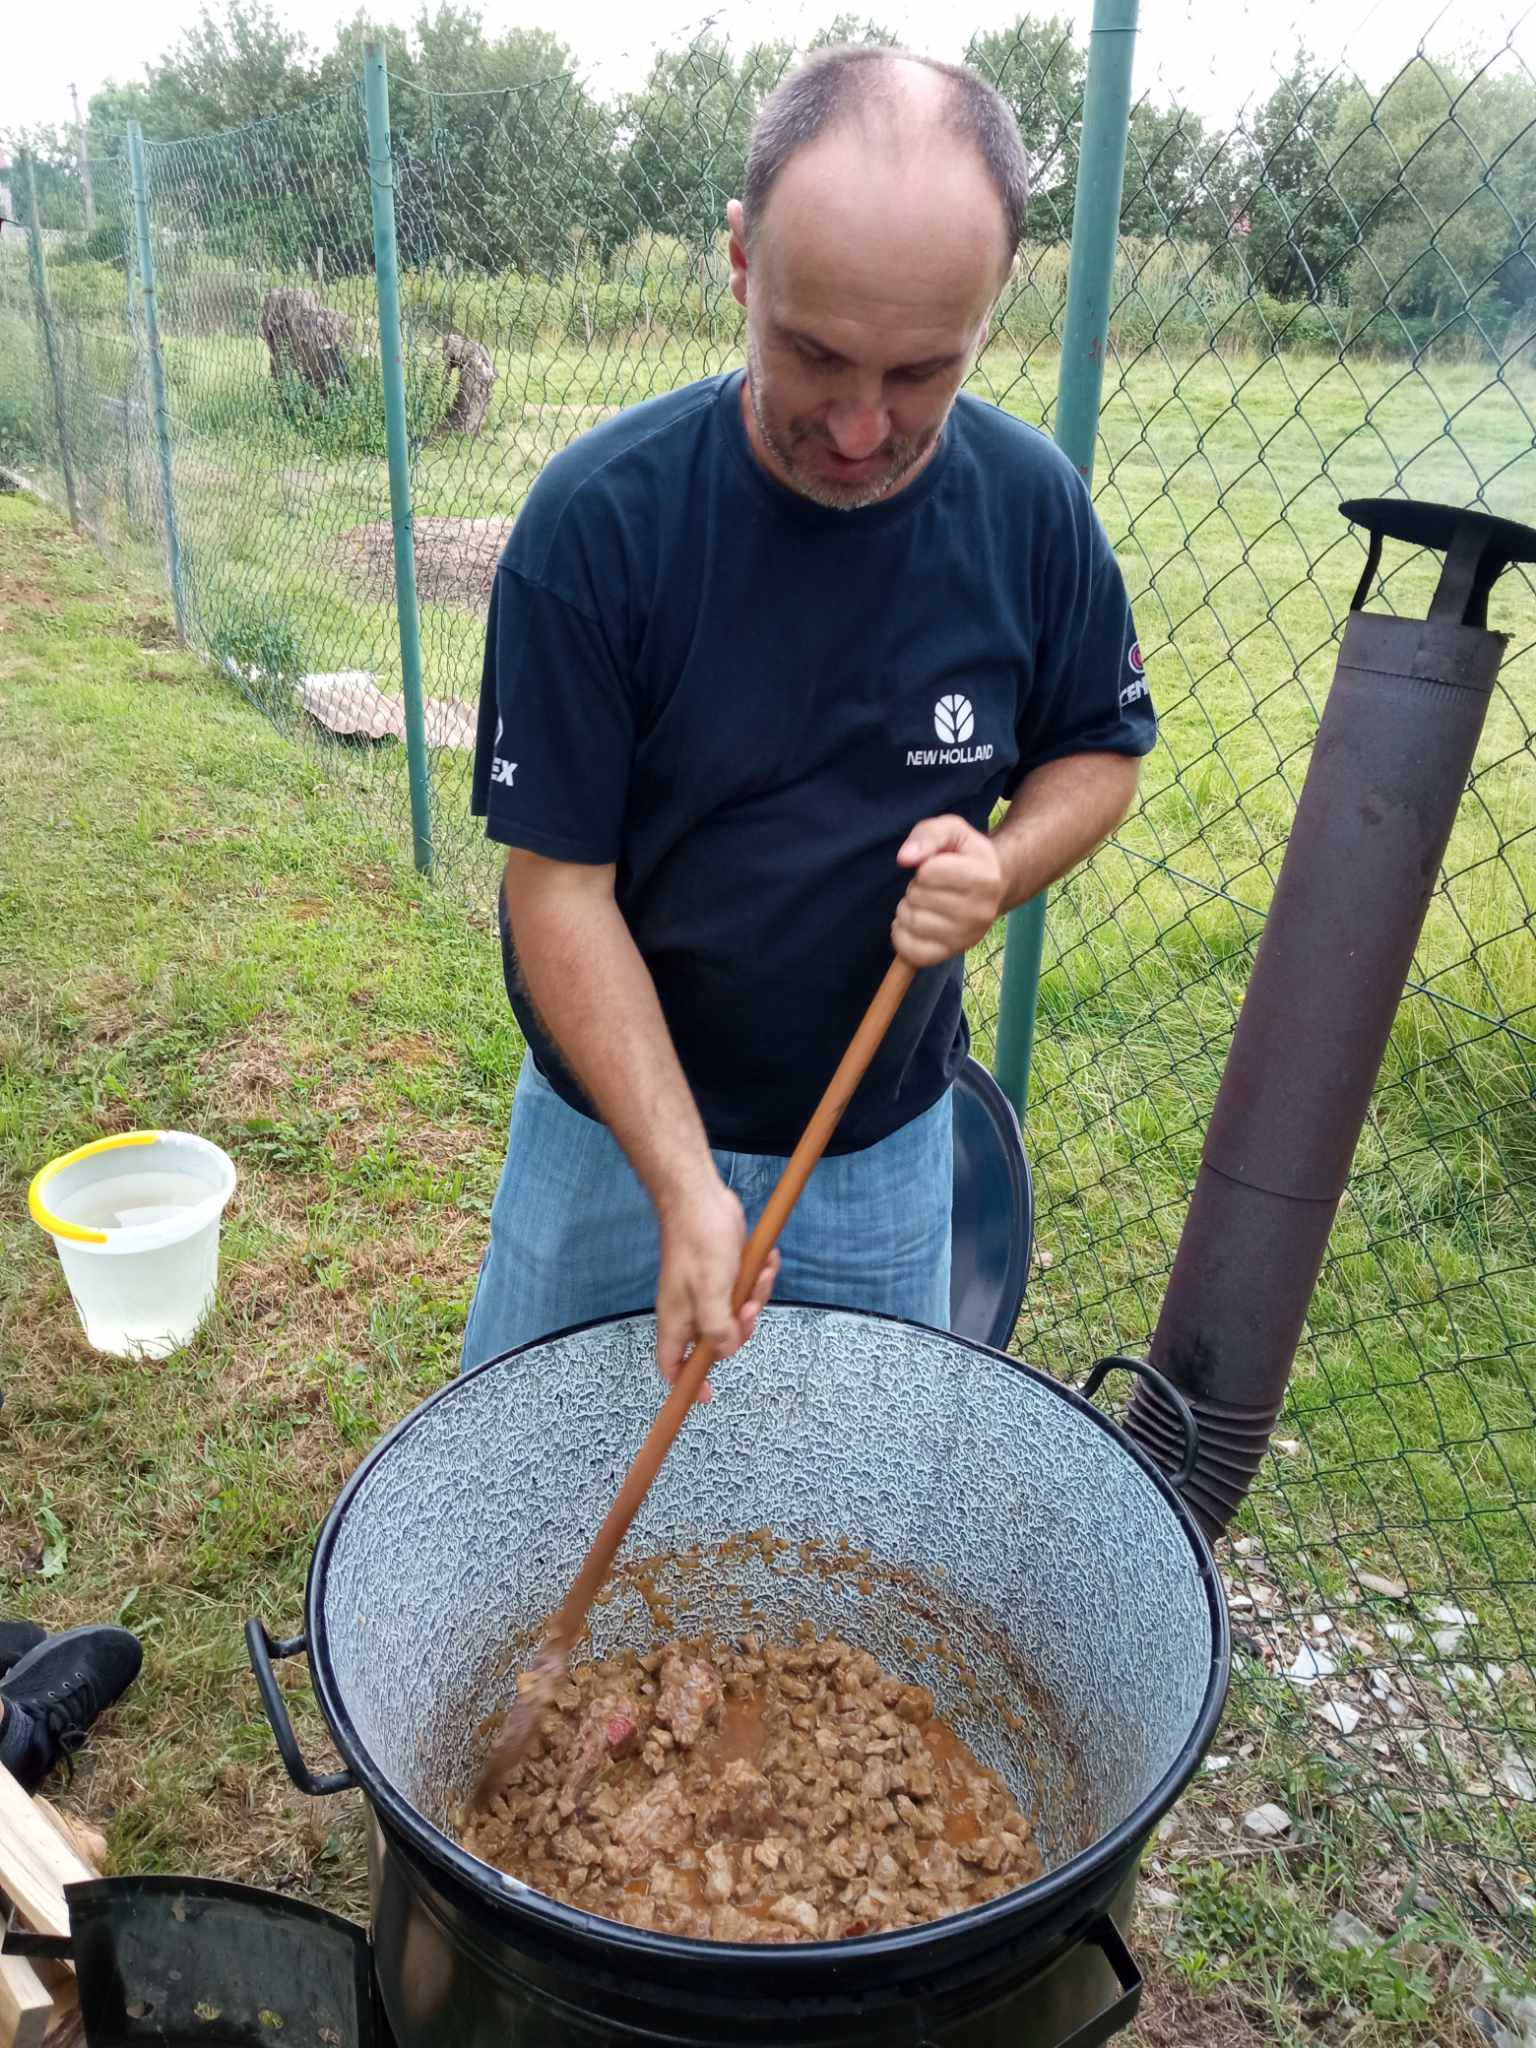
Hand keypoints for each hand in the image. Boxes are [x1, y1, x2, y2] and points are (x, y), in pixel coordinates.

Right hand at [655, 1176, 779, 1404]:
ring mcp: (710, 1291)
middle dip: (742, 1326)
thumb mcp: (711, 1292)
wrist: (702, 1199)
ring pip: (739, 1313)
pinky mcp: (727, 1274)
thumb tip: (727, 1352)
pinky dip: (760, 1277)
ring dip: (757, 1295)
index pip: (672, 1364)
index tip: (706, 1395)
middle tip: (748, 1305)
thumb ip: (717, 1329)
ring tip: (759, 1273)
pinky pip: (749, 1288)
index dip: (686, 1382)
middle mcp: (691, 1309)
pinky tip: (766, 1260)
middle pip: (719, 1340)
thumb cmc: (700, 1243)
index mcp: (678, 1319)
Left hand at [893, 815, 1007, 966]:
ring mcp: (967, 936)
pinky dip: (902, 935)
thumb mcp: (953, 830)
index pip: (928, 872)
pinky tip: (914, 923)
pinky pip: (911, 951)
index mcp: (983, 878)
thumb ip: (928, 834)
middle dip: (916, 887)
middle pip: (917, 897)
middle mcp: (980, 911)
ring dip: (908, 909)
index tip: (938, 866)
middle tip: (932, 886)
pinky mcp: (952, 953)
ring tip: (926, 902)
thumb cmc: (966, 855)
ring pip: (911, 922)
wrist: (993, 885)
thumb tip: (904, 858)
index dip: (924, 866)